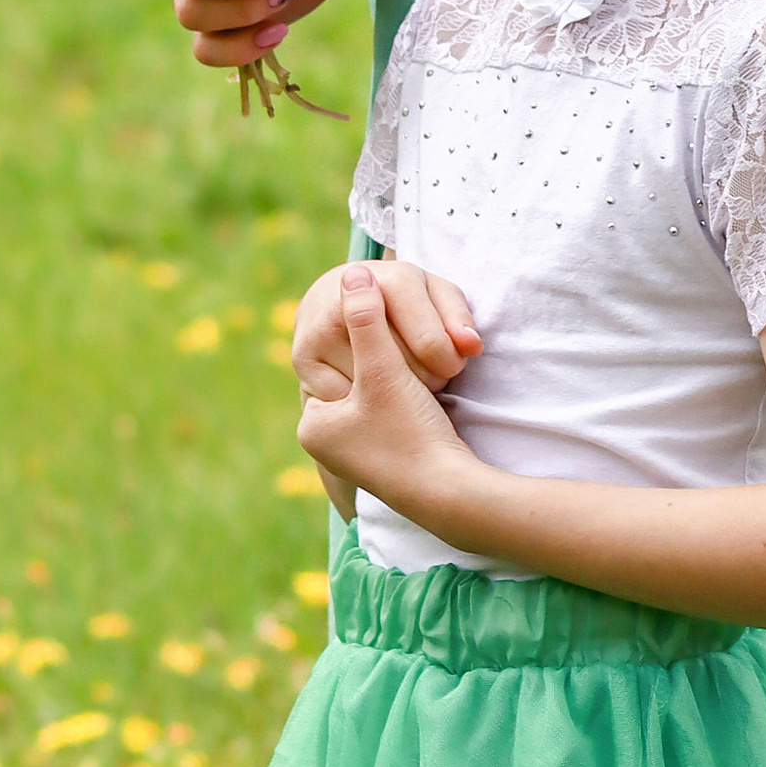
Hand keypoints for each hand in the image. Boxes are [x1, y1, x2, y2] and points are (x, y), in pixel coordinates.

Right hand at [291, 254, 481, 405]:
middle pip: (400, 368)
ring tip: (399, 378)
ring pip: (371, 389)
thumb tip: (470, 346)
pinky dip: (363, 403)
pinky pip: (345, 403)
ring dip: (392, 395)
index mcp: (387, 280)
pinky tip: (372, 389)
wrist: (339, 293)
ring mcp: (317, 332)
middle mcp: (344, 303)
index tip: (452, 368)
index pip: (430, 341)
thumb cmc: (403, 299)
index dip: (447, 362)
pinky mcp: (302, 362)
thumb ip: (458, 319)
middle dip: (421, 378)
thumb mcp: (436, 297)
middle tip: (424, 373)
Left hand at [297, 264, 477, 512]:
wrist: (453, 493)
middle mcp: (328, 443)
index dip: (362, 334)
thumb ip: (366, 320)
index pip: (332, 356)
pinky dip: (408, 392)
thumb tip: (352, 273)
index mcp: (313, 425)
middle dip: (380, 353)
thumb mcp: (384, 369)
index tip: (387, 326)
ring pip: (376, 389)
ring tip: (420, 368)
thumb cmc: (411, 433)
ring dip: (399, 370)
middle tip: (402, 345)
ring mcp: (357, 452)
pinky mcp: (387, 456)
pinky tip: (428, 387)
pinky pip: (392, 407)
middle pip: (354, 374)